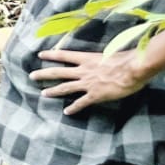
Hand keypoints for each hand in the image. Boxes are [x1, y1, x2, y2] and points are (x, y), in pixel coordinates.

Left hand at [31, 47, 147, 115]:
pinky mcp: (95, 95)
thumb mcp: (111, 52)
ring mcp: (88, 83)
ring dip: (53, 91)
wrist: (133, 69)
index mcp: (87, 58)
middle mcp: (83, 70)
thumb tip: (107, 55)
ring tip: (42, 93)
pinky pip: (81, 103)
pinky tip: (67, 112)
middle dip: (44, 74)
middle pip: (58, 72)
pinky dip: (74, 108)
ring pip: (65, 87)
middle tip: (31, 76)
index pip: (64, 55)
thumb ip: (104, 55)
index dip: (51, 55)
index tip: (40, 54)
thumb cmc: (126, 58)